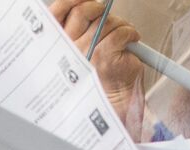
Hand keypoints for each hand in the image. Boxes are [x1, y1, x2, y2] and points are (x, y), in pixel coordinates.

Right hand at [49, 0, 144, 130]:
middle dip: (101, 9)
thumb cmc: (99, 75)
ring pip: (105, 22)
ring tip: (125, 35)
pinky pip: (120, 33)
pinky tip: (132, 41)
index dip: (72, 0)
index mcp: (60, 44)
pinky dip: (130, 33)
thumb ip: (81, 27)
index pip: (57, 11)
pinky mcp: (104, 57)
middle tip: (109, 17)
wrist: (113, 100)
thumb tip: (91, 3)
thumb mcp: (83, 48)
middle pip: (83, 11)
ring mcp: (86, 53)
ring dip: (120, 24)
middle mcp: (69, 48)